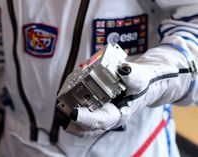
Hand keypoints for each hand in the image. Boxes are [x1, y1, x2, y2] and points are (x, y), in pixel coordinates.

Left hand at [61, 46, 192, 136]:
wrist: (146, 83)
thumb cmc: (144, 83)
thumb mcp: (141, 78)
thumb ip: (134, 76)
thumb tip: (123, 69)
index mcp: (119, 114)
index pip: (100, 122)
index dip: (86, 119)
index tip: (73, 113)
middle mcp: (108, 117)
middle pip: (86, 127)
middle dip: (70, 121)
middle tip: (60, 109)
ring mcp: (101, 113)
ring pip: (82, 121)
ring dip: (69, 113)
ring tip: (61, 102)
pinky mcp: (97, 106)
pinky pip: (82, 110)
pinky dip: (74, 104)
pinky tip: (68, 92)